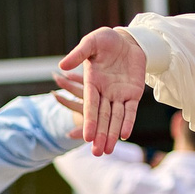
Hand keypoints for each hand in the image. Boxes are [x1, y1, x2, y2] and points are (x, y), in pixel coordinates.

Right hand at [54, 28, 143, 154]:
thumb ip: (78, 54)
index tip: (87, 137)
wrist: (128, 39)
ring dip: (112, 134)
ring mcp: (119, 94)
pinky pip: (131, 111)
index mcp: (92, 84)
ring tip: (108, 151)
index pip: (90, 106)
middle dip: (101, 135)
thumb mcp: (91, 43)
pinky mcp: (133, 93)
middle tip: (97, 153)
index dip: (90, 122)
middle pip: (102, 118)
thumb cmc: (106, 40)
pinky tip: (124, 135)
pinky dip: (128, 122)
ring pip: (116, 118)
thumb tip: (61, 66)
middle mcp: (104, 92)